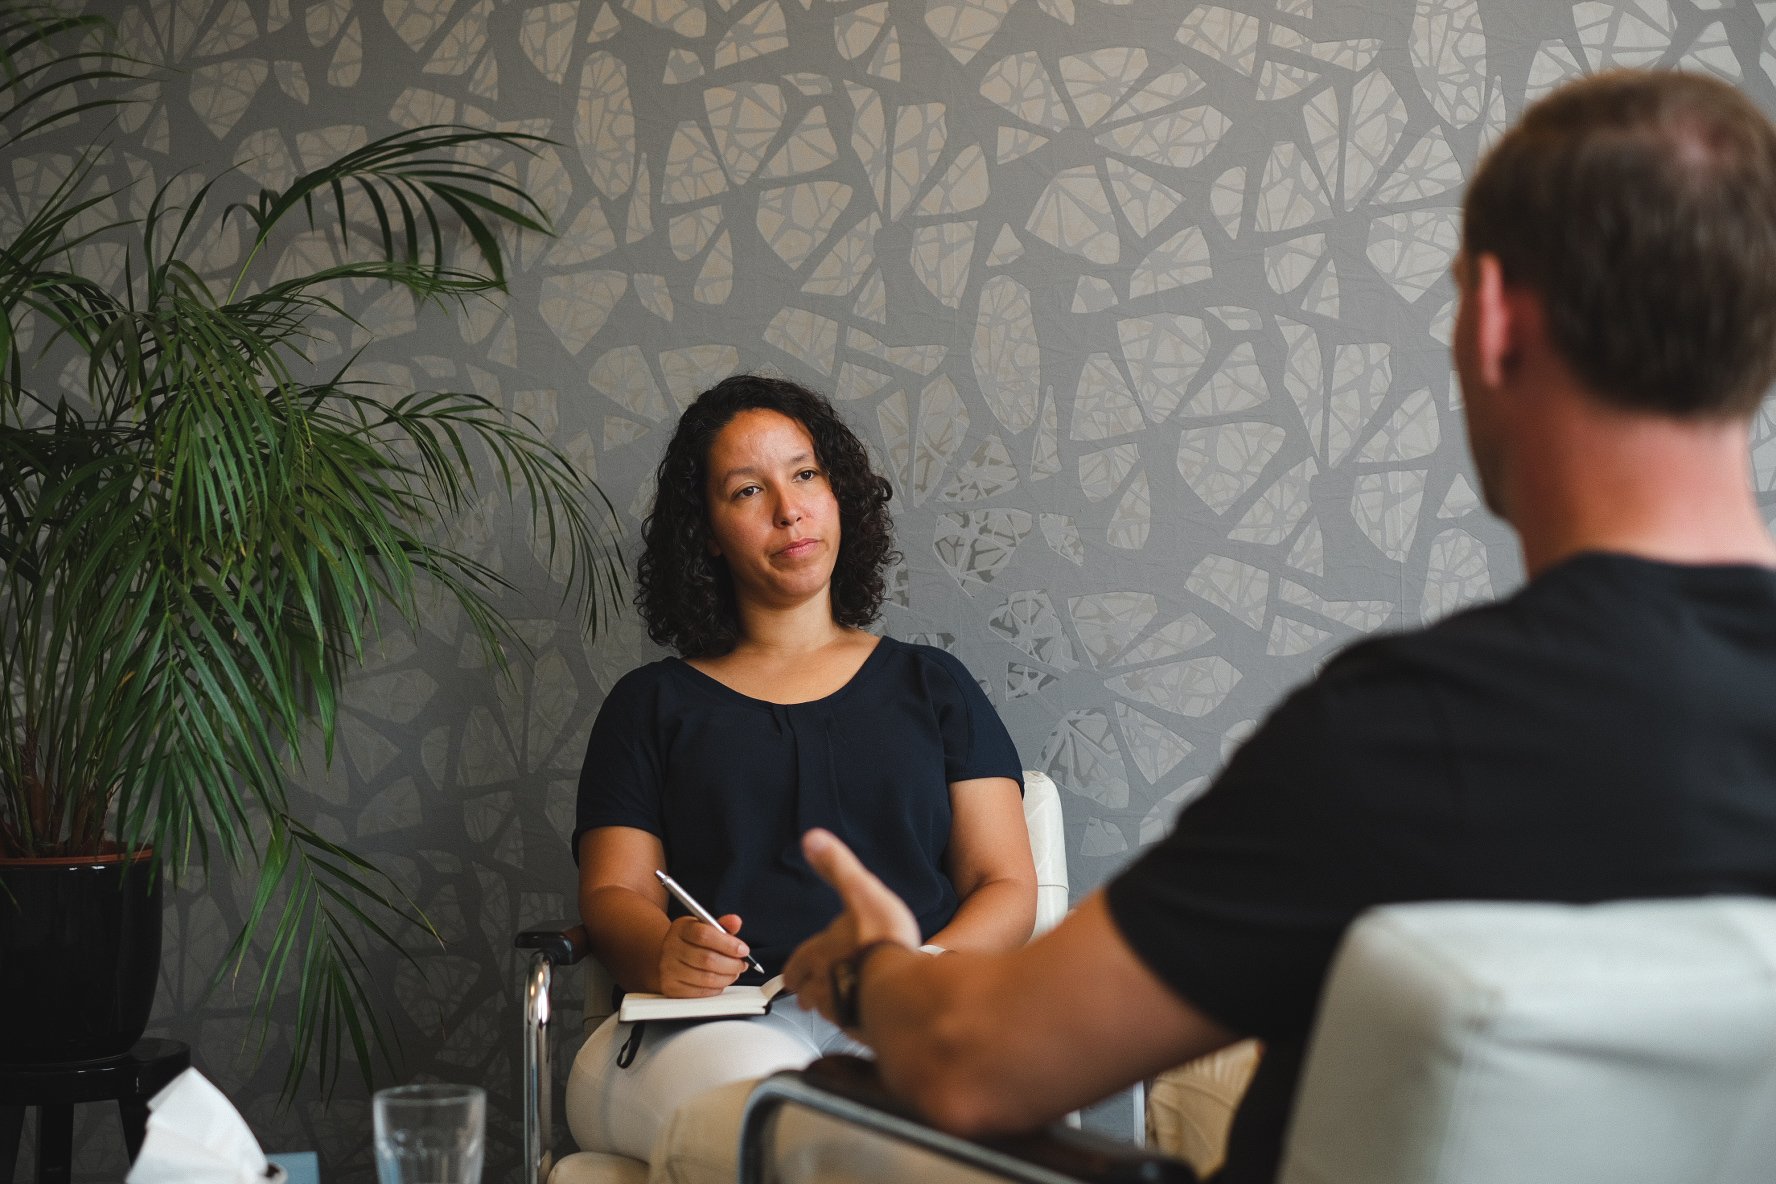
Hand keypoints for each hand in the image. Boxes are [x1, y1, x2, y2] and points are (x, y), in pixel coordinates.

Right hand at [657, 913, 749, 995]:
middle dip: (732, 964)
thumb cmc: (692, 942)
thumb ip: (723, 925)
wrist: (671, 957)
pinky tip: (720, 981)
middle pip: (707, 959)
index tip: (743, 950)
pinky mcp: (671, 987)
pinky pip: (701, 992)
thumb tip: (735, 921)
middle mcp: (671, 947)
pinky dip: (716, 988)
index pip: (704, 935)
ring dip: (727, 977)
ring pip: (707, 978)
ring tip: (734, 972)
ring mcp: (668, 968)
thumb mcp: (705, 927)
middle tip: (742, 964)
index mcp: (681, 928)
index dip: (728, 944)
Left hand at [783, 828, 920, 1022]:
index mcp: (819, 952)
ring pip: (827, 1010)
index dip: (795, 968)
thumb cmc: (880, 941)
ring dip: (829, 1006)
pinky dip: (854, 1019)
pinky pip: (852, 1025)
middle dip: (807, 992)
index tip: (793, 975)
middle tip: (809, 994)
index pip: (796, 965)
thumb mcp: (859, 891)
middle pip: (806, 993)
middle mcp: (824, 983)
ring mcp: (842, 1008)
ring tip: (837, 1003)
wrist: (903, 991)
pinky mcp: (862, 1027)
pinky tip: (865, 1014)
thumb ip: (837, 867)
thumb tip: (812, 839)